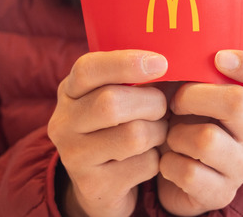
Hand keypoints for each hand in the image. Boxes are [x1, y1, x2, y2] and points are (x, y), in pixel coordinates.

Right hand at [47, 50, 169, 216]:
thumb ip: (134, 76)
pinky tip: (149, 159)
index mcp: (69, 91)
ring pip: (133, 136)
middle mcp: (63, 122)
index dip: (125, 63)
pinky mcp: (93, 185)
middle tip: (163, 107)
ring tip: (158, 132)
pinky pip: (142, 165)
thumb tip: (179, 57)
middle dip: (151, 102)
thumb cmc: (118, 128)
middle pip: (112, 102)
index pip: (88, 69)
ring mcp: (74, 156)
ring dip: (158, 132)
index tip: (160, 63)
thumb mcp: (117, 97)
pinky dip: (156, 160)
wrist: (100, 185)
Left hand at [157, 22, 242, 215]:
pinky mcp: (221, 192)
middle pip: (237, 102)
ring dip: (175, 133)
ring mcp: (242, 165)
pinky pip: (189, 171)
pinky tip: (166, 160)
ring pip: (206, 139)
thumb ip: (216, 52)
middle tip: (175, 101)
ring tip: (168, 134)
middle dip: (193, 96)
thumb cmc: (183, 117)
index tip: (220, 58)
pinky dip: (167, 163)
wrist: (168, 169)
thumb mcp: (197, 82)